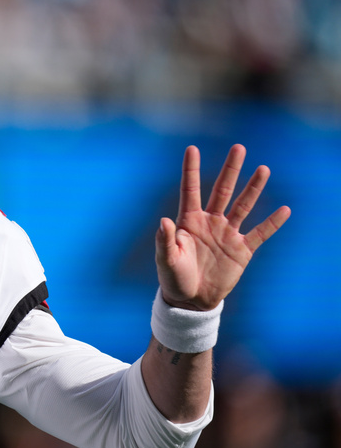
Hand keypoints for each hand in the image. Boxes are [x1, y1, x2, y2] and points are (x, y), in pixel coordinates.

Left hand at [156, 144, 289, 310]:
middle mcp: (210, 222)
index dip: (191, 170)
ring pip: (243, 206)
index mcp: (189, 221)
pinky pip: (260, 233)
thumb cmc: (173, 277)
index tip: (192, 148)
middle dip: (231, 170)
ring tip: (263, 169)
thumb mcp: (166, 259)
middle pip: (222, 191)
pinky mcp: (242, 250)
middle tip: (238, 148)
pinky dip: (272, 223)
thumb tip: (164, 220)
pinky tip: (284, 209)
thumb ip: (166, 240)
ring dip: (253, 188)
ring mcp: (227, 234)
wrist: (191, 299)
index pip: (191, 190)